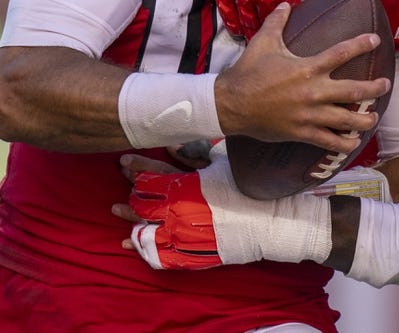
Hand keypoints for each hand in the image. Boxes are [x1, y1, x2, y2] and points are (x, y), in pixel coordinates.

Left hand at [114, 151, 330, 269]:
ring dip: (133, 223)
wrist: (279, 220)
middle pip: (145, 205)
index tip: (123, 162)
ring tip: (121, 215)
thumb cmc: (254, 186)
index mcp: (191, 186)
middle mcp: (184, 211)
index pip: (153, 177)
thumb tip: (177, 143)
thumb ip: (198, 153)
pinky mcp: (198, 253)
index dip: (136, 168)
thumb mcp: (226, 161)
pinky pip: (164, 256)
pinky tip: (134, 244)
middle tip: (119, 192)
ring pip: (149, 231)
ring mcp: (189, 235)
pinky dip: (146, 249)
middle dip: (130, 198)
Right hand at [211, 0, 337, 39]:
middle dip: (265, 32)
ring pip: (240, 17)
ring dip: (245, 29)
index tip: (291, 34)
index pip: (287, 16)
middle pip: (261, 22)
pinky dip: (229, 16)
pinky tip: (234, 24)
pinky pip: (223, 4)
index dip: (289, 25)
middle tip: (271, 47)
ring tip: (249, 38)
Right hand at [213, 2, 389, 155]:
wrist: (231, 104)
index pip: (342, 53)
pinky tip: (353, 143)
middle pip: (354, 91)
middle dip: (374, 88)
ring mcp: (310, 114)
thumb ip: (277, 22)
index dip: (361, 45)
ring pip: (346, 120)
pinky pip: (329, 141)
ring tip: (373, 118)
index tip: (375, 40)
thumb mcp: (263, 42)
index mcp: (307, 68)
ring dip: (364, 119)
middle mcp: (313, 91)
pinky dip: (344, 144)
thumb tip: (286, 3)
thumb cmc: (248, 72)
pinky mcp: (302, 132)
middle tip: (385, 85)